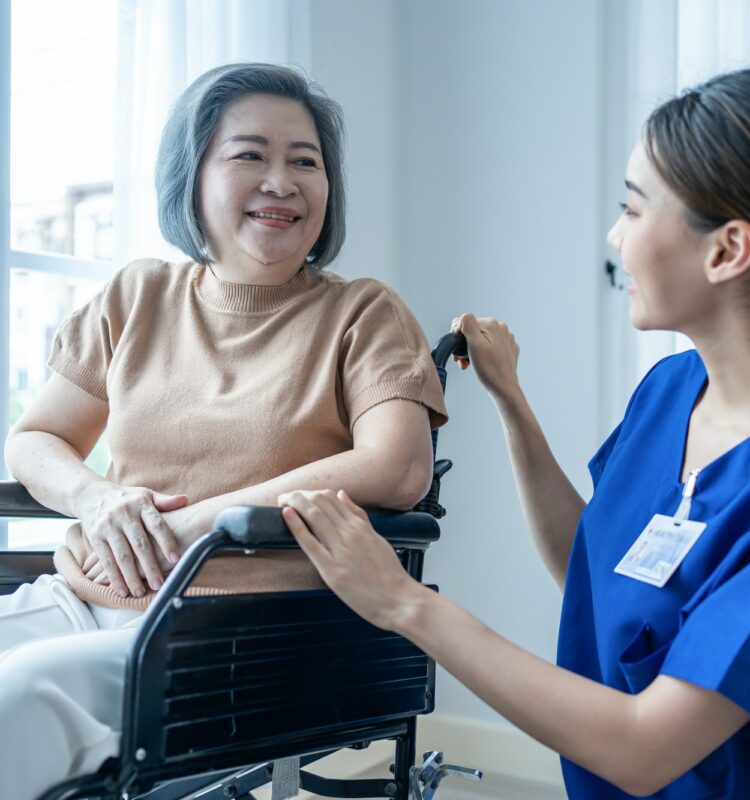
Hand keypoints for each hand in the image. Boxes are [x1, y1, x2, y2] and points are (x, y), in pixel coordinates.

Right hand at [74, 482, 186, 597]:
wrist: (91, 494)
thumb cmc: (127, 498)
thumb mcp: (145, 495)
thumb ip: (165, 501)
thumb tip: (185, 500)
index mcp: (141, 504)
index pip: (157, 525)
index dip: (167, 542)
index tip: (176, 559)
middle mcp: (125, 514)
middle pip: (139, 544)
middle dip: (150, 566)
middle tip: (159, 585)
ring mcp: (108, 526)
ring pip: (122, 555)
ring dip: (131, 576)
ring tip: (139, 593)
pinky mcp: (94, 537)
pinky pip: (106, 560)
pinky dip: (114, 577)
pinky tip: (122, 590)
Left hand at [278, 489, 424, 630]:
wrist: (400, 601)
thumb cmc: (390, 575)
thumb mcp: (377, 538)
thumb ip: (359, 517)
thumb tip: (342, 495)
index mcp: (360, 527)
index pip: (331, 499)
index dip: (311, 493)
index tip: (299, 494)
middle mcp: (350, 534)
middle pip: (320, 503)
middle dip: (298, 495)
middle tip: (286, 496)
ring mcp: (341, 551)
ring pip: (314, 516)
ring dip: (295, 503)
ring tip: (282, 501)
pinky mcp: (332, 570)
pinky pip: (310, 543)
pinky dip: (296, 526)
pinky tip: (286, 514)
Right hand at [451, 313, 520, 400]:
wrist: (504, 388)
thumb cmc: (490, 370)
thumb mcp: (474, 344)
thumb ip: (467, 325)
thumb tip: (463, 317)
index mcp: (492, 324)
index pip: (465, 322)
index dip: (457, 337)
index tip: (458, 352)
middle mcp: (501, 328)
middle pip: (473, 331)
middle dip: (464, 344)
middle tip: (462, 360)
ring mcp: (506, 339)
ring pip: (481, 339)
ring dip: (471, 350)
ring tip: (470, 363)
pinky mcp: (508, 349)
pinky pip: (490, 347)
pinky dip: (482, 354)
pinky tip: (482, 364)